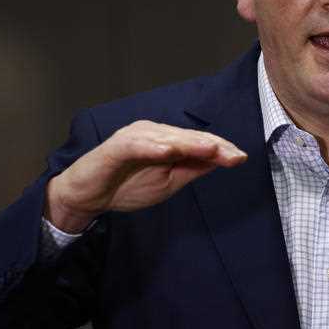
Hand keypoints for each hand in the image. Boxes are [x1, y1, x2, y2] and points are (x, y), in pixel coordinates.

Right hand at [45, 120, 246, 232]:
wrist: (87, 196)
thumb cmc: (126, 185)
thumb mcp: (168, 181)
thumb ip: (191, 169)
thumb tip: (219, 160)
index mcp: (166, 139)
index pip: (198, 142)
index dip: (221, 149)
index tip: (241, 158)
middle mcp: (153, 132)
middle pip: (188, 136)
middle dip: (212, 145)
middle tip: (234, 155)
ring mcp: (134, 137)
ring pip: (167, 137)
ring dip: (190, 143)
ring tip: (211, 149)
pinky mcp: (116, 146)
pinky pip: (137, 145)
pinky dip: (153, 147)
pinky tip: (169, 151)